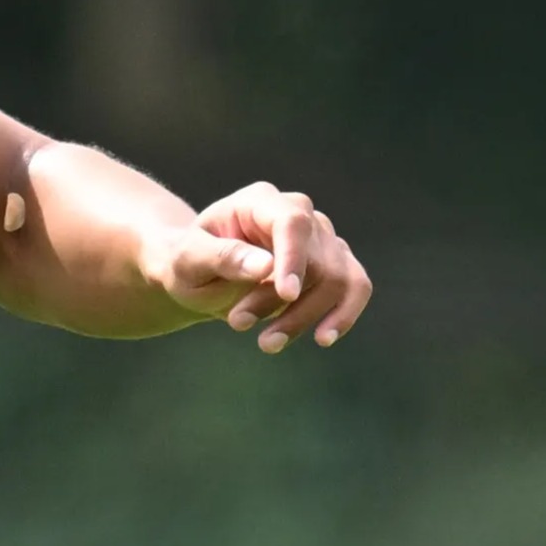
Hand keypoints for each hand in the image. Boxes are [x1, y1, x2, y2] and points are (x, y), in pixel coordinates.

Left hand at [195, 183, 373, 353]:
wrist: (199, 274)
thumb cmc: (189, 262)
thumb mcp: (189, 260)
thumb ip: (223, 257)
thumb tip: (265, 266)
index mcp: (261, 202)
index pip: (292, 223)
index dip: (294, 258)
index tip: (286, 294)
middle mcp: (299, 213)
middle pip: (315, 259)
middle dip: (279, 302)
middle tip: (237, 324)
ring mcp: (321, 238)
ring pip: (337, 279)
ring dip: (304, 317)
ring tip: (266, 343)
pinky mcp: (333, 263)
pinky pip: (356, 287)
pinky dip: (344, 315)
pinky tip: (323, 338)